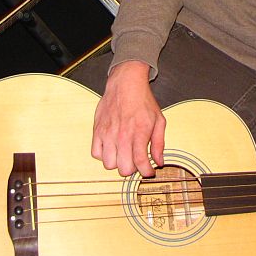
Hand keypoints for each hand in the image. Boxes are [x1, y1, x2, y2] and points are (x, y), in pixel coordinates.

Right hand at [91, 60, 164, 177]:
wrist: (126, 83)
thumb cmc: (143, 101)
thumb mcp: (159, 120)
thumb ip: (159, 143)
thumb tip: (159, 161)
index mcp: (139, 132)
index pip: (141, 163)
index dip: (146, 172)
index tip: (149, 171)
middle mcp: (122, 135)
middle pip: (123, 168)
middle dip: (132, 169)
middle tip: (135, 160)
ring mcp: (108, 133)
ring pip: (109, 164)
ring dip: (117, 162)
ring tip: (123, 153)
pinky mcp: (97, 130)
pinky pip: (96, 153)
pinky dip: (103, 154)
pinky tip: (111, 147)